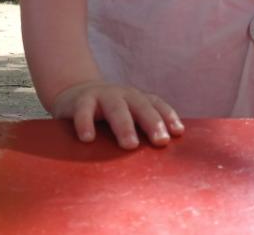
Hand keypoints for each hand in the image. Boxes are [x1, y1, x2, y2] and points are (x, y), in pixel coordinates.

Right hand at [51, 80, 184, 149]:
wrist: (75, 93)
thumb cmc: (108, 113)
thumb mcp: (127, 116)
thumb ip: (141, 130)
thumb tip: (163, 159)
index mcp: (137, 99)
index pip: (156, 105)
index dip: (168, 116)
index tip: (178, 133)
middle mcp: (124, 95)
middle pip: (141, 106)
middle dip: (153, 123)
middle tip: (161, 141)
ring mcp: (102, 96)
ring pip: (116, 108)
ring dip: (125, 126)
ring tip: (130, 145)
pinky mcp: (81, 101)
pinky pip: (84, 111)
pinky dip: (85, 123)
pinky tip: (88, 139)